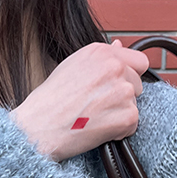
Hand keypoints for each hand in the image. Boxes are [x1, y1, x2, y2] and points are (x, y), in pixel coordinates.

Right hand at [10, 40, 149, 161]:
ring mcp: (123, 91)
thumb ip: (100, 59)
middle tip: (95, 106)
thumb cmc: (49, 101)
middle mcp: (114, 67)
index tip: (115, 86)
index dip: (129, 75)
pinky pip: (132, 125)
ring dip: (119, 114)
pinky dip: (118, 131)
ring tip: (93, 117)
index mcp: (101, 52)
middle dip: (122, 96)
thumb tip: (120, 46)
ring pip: (134, 105)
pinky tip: (97, 129)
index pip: (138, 61)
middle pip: (138, 84)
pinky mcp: (127, 115)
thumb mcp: (71, 67)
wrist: (38, 128)